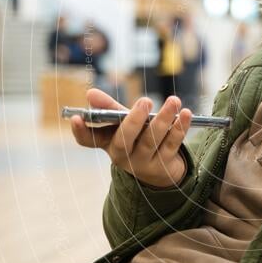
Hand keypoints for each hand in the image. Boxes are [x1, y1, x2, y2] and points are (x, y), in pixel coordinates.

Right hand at [70, 88, 192, 188]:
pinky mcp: (164, 165)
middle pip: (124, 139)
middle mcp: (122, 156)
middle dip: (134, 119)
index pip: (88, 140)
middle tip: (145, 100)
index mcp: (108, 143)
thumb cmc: (137, 139)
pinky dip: (180, 128)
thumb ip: (111, 108)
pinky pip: (172, 144)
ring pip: (152, 140)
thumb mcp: (124, 124)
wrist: (160, 170)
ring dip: (163, 119)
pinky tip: (186, 114)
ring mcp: (143, 163)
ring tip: (174, 101)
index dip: (80, 130)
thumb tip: (90, 93)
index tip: (75, 117)